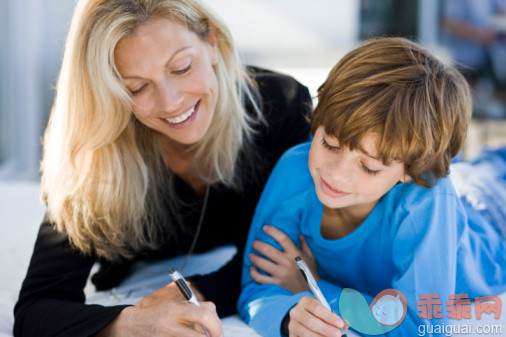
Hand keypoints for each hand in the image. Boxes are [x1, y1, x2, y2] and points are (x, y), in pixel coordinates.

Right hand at [96, 284, 221, 336]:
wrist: (127, 326)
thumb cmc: (152, 314)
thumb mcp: (170, 304)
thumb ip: (189, 307)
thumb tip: (212, 313)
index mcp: (174, 308)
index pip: (205, 313)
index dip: (216, 324)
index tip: (219, 331)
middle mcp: (170, 322)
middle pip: (202, 333)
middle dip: (214, 336)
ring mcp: (166, 335)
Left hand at [248, 225, 317, 293]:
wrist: (311, 290)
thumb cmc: (310, 271)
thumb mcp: (310, 256)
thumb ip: (304, 244)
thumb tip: (299, 234)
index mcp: (295, 253)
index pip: (282, 238)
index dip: (272, 231)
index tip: (265, 228)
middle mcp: (287, 262)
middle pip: (268, 250)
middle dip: (258, 245)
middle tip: (254, 243)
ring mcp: (281, 273)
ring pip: (262, 264)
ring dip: (254, 258)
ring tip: (251, 255)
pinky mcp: (277, 283)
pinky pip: (261, 279)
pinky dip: (254, 274)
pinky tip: (252, 268)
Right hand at [288, 296, 347, 336]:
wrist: (299, 317)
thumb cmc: (314, 313)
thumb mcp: (322, 309)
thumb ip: (333, 315)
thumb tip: (345, 325)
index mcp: (305, 301)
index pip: (316, 308)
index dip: (329, 316)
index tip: (340, 324)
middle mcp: (296, 312)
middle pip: (310, 321)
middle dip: (326, 329)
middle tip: (338, 334)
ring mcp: (292, 324)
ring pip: (306, 332)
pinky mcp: (292, 334)